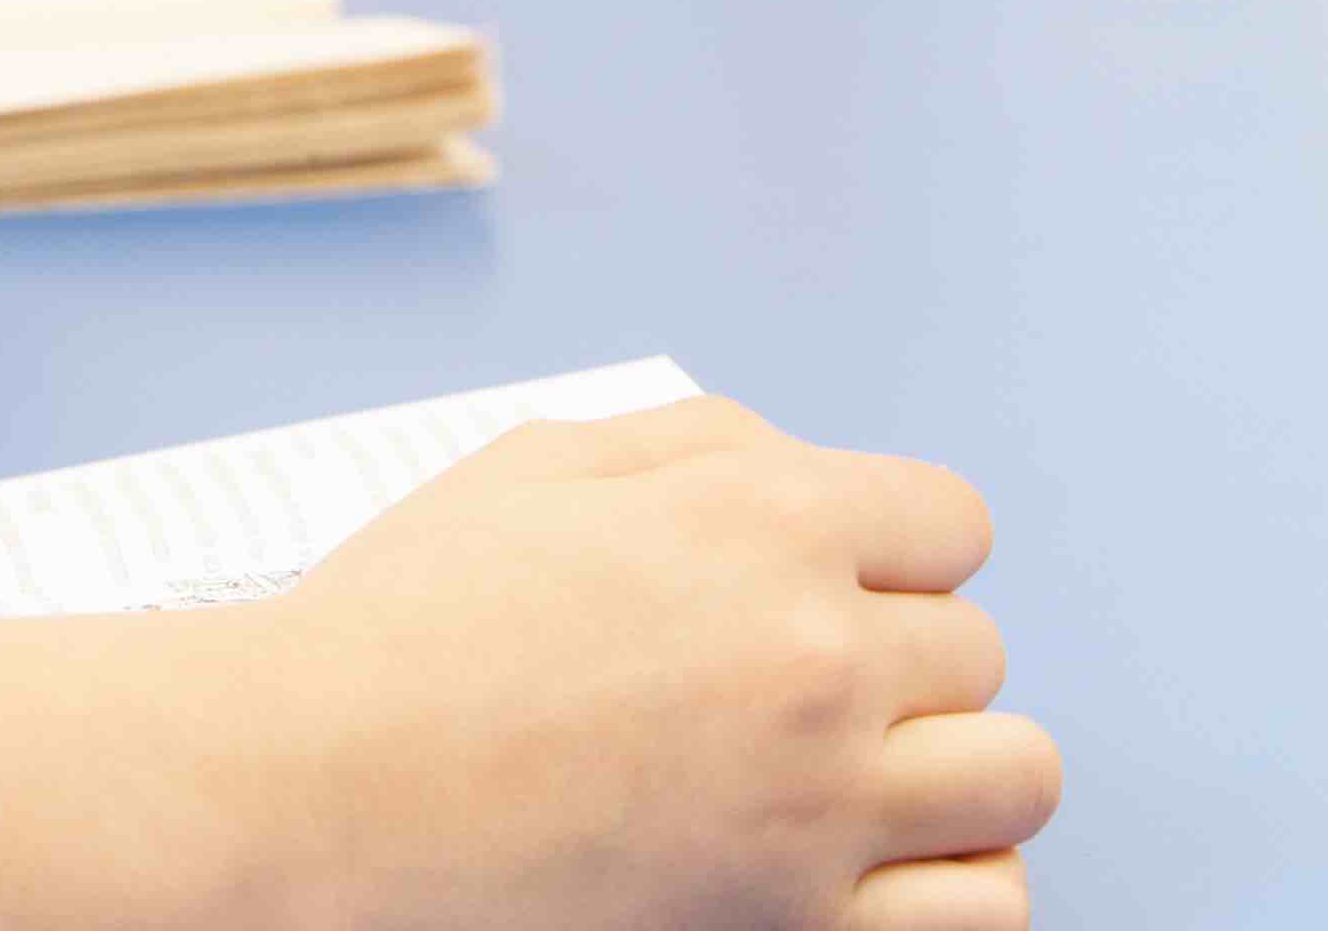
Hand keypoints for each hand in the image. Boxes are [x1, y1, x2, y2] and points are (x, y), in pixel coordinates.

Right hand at [242, 397, 1055, 927]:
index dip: (887, 552)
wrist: (313, 787)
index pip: (950, 522)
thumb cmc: (404, 625)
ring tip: (867, 778)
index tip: (827, 587)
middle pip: (974, 651)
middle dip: (898, 658)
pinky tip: (879, 866)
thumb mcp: (543, 463)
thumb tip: (807, 472)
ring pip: (1014, 777)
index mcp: (763, 521)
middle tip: (796, 688)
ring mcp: (816, 805)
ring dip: (956, 772)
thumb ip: (704, 445)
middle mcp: (816, 657)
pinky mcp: (797, 925)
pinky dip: (954, 885)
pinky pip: (981, 911)